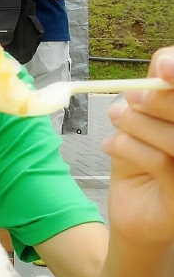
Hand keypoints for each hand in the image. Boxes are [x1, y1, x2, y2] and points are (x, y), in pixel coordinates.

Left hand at [103, 48, 173, 246]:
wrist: (134, 213)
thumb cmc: (142, 161)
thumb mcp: (145, 121)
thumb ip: (154, 93)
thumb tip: (161, 63)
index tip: (161, 67)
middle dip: (157, 100)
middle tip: (131, 99)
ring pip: (173, 137)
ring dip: (137, 124)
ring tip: (116, 120)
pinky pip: (160, 163)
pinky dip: (128, 148)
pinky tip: (108, 145)